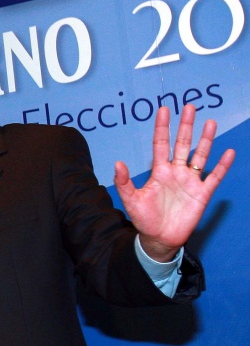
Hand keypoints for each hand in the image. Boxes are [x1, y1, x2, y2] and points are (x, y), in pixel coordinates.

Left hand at [114, 104, 234, 261]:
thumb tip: (117, 163)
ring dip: (205, 140)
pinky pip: (214, 177)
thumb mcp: (131, 200)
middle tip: (189, 107)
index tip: (164, 110)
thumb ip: (124, 182)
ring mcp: (190, 181)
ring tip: (210, 122)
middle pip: (182, 144)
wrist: (159, 238)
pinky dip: (221, 165)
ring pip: (200, 156)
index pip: (161, 144)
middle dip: (186, 126)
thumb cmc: (144, 219)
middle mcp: (176, 172)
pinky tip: (228, 152)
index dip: (162, 128)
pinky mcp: (202, 194)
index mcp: (159, 172)